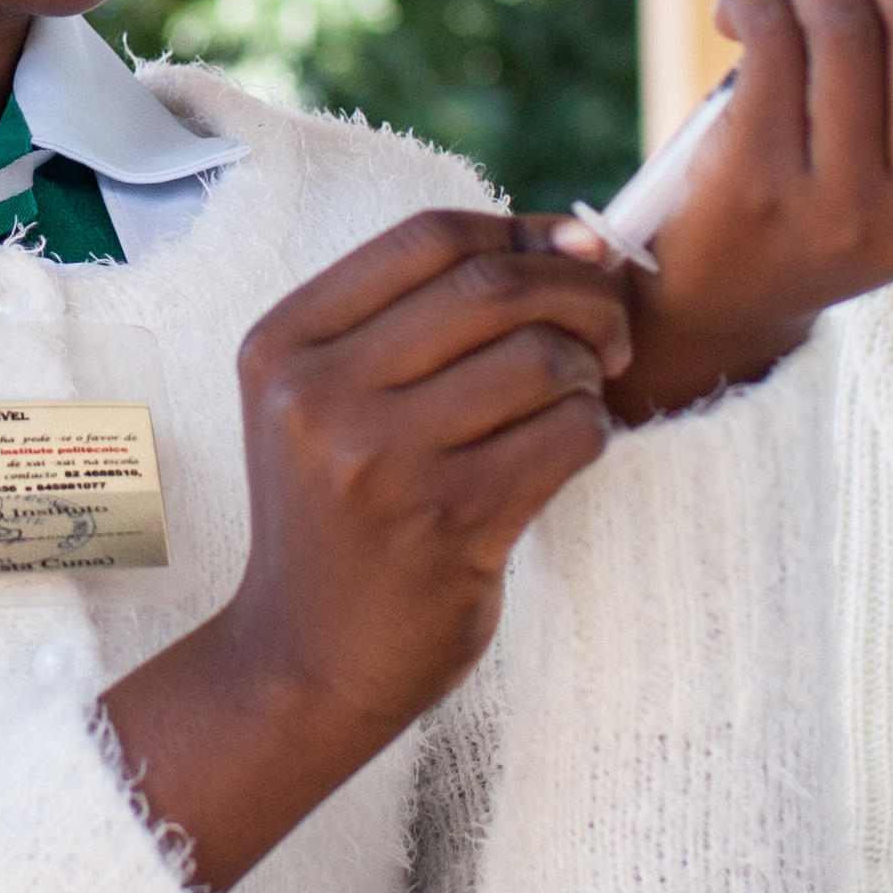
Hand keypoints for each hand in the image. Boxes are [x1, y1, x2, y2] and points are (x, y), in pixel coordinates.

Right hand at [100, 210, 631, 892]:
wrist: (304, 661)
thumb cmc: (341, 514)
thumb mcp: (331, 400)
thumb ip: (426, 314)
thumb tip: (578, 236)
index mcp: (284, 344)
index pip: (428, 238)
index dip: (519, 232)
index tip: (569, 258)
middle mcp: (321, 394)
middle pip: (491, 285)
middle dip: (580, 291)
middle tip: (609, 329)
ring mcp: (383, 462)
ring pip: (539, 357)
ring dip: (588, 369)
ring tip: (577, 397)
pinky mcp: (451, 526)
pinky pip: (566, 436)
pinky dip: (591, 431)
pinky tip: (569, 451)